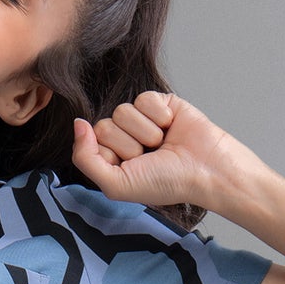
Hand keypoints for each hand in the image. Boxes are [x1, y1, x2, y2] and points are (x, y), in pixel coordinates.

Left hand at [71, 90, 256, 210]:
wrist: (207, 170)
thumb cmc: (167, 182)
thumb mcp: (117, 184)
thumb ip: (85, 158)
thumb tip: (77, 124)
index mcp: (112, 157)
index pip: (89, 143)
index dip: (110, 155)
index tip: (132, 168)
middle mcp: (124, 138)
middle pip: (104, 126)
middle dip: (129, 144)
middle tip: (151, 156)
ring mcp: (141, 119)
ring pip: (122, 111)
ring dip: (146, 132)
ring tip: (163, 144)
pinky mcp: (159, 103)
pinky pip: (143, 99)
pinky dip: (159, 116)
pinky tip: (172, 127)